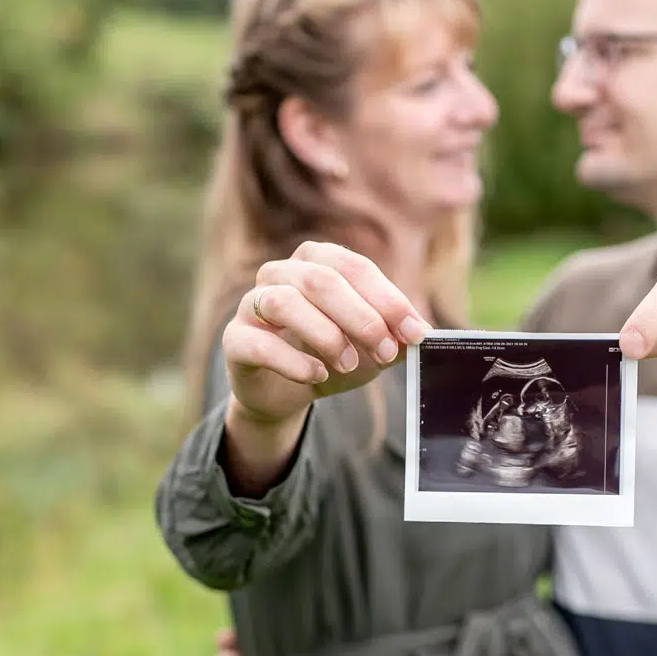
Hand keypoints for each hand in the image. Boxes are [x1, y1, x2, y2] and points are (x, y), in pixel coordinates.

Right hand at [224, 241, 431, 426]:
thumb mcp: (371, 349)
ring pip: (283, 302)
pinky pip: (259, 342)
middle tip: (387, 352)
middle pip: (321, 280)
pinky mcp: (235, 339)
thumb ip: (394, 337)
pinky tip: (317, 375)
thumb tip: (421, 332)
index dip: (388, 299)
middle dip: (361, 318)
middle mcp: (280, 273)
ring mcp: (251, 304)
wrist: (285, 393)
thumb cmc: (331, 357)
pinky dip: (293, 361)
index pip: (355, 267)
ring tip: (348, 364)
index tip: (415, 332)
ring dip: (325, 335)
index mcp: (317, 261)